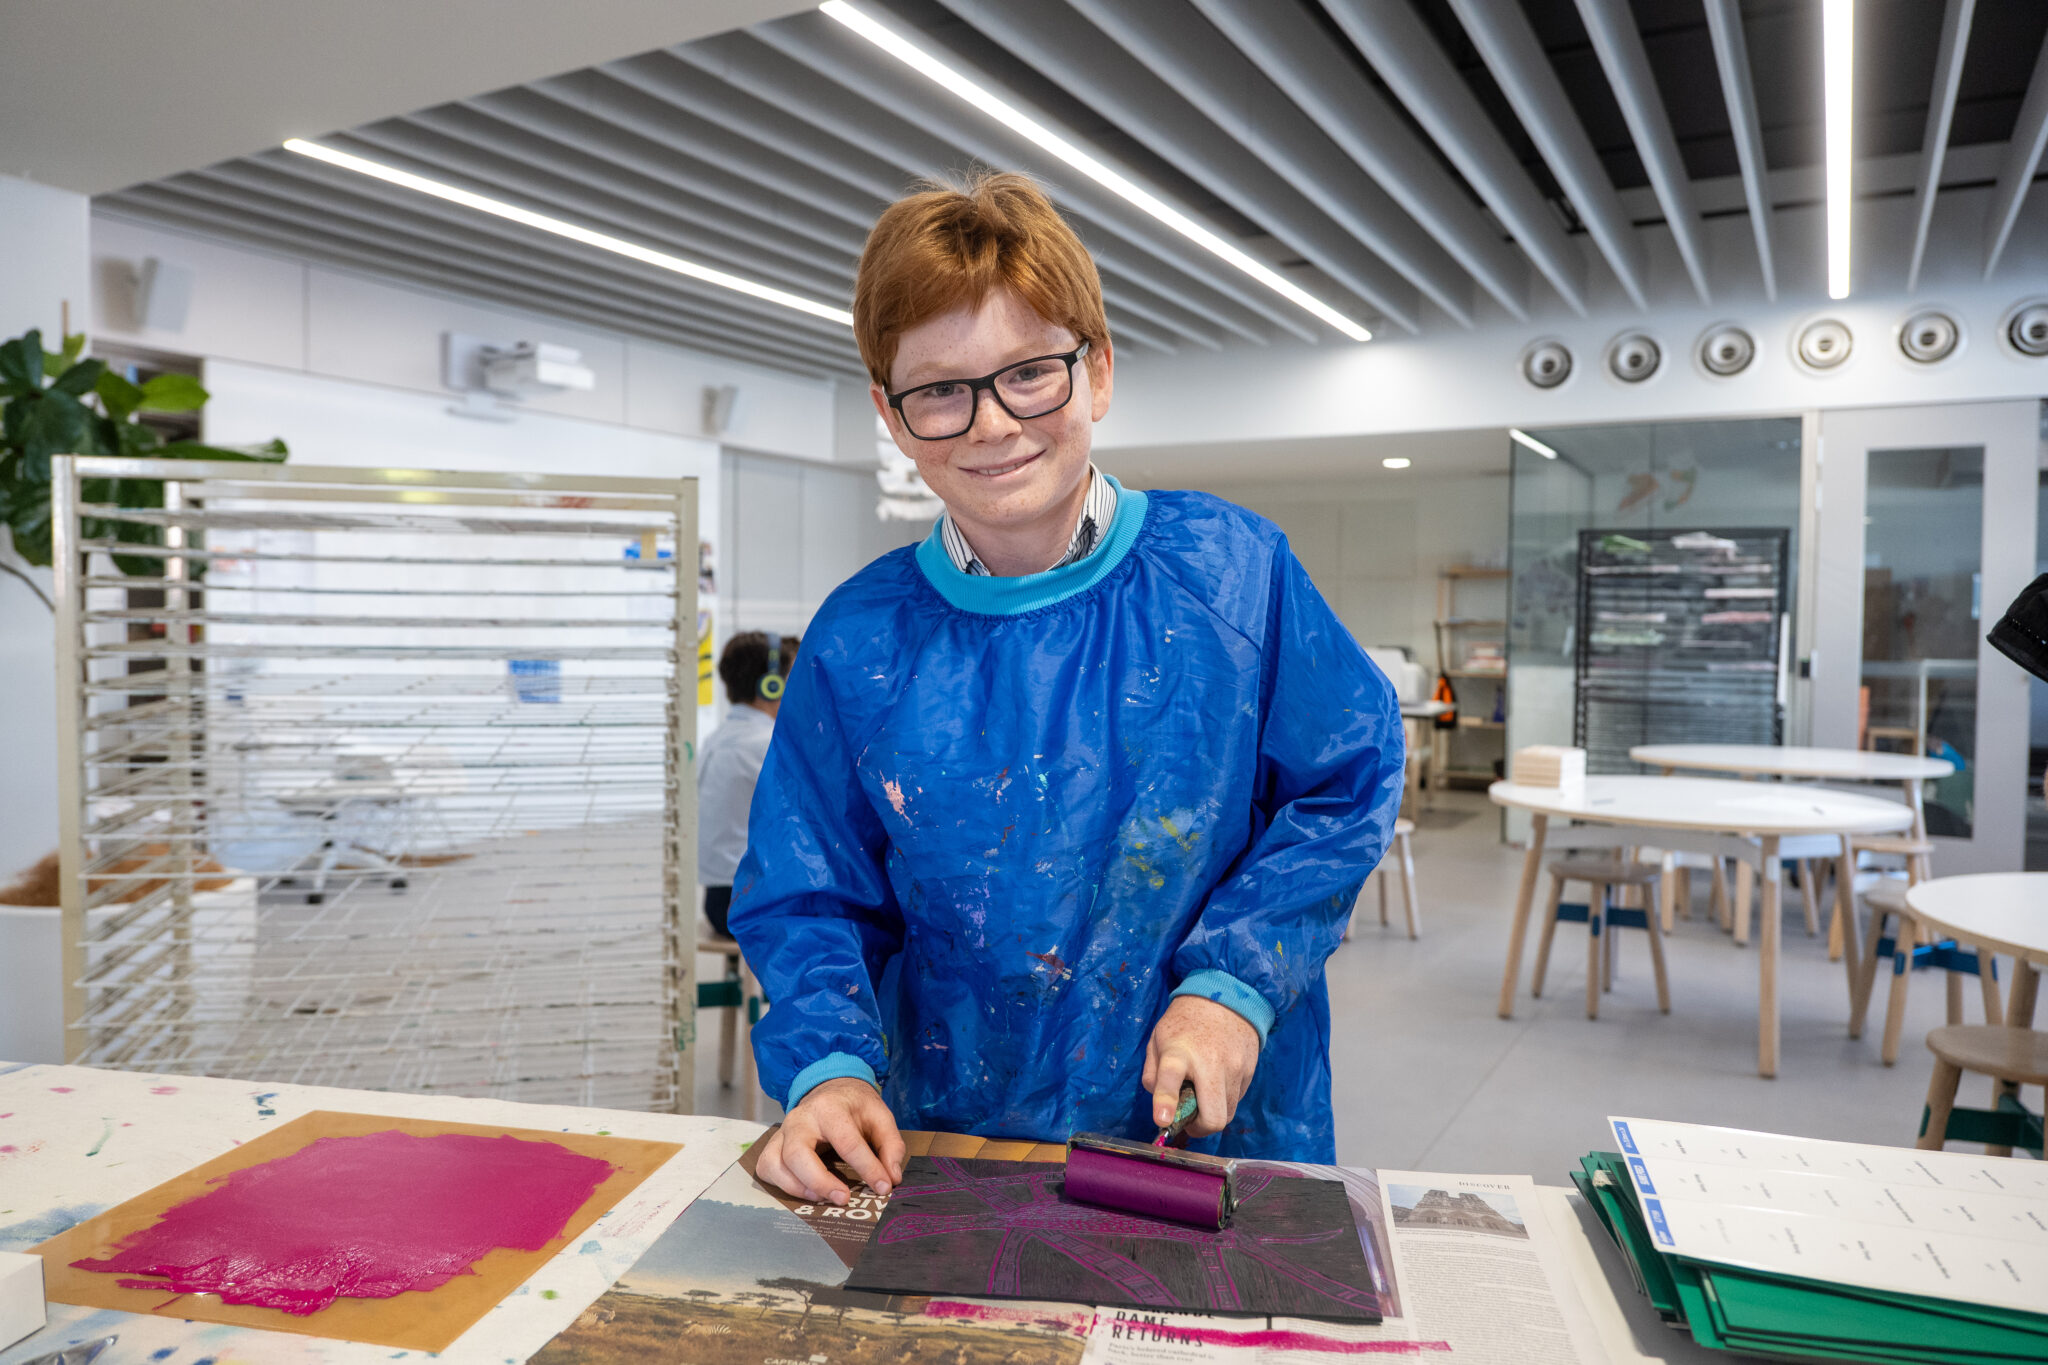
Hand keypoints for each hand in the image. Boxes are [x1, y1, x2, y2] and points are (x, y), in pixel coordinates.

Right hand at [753, 1077, 905, 1205]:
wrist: (829, 1091)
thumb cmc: (855, 1107)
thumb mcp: (880, 1116)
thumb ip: (891, 1145)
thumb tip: (892, 1178)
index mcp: (829, 1107)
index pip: (846, 1142)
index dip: (867, 1168)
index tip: (883, 1188)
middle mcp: (800, 1119)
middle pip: (797, 1154)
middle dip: (820, 1181)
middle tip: (844, 1198)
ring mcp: (782, 1132)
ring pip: (775, 1164)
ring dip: (798, 1188)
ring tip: (824, 1199)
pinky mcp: (773, 1145)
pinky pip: (767, 1168)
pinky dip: (782, 1185)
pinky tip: (807, 1192)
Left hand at [1142, 995, 1260, 1137]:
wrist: (1228, 998)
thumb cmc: (1185, 1022)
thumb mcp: (1158, 1039)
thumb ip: (1152, 1073)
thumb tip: (1161, 1106)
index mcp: (1179, 1052)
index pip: (1171, 1078)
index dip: (1166, 1102)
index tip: (1163, 1120)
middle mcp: (1210, 1063)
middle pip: (1213, 1117)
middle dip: (1199, 1128)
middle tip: (1189, 1121)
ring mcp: (1234, 1069)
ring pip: (1227, 1115)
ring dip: (1211, 1114)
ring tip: (1202, 1098)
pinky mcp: (1249, 1073)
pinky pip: (1236, 1101)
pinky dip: (1224, 1101)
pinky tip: (1216, 1084)